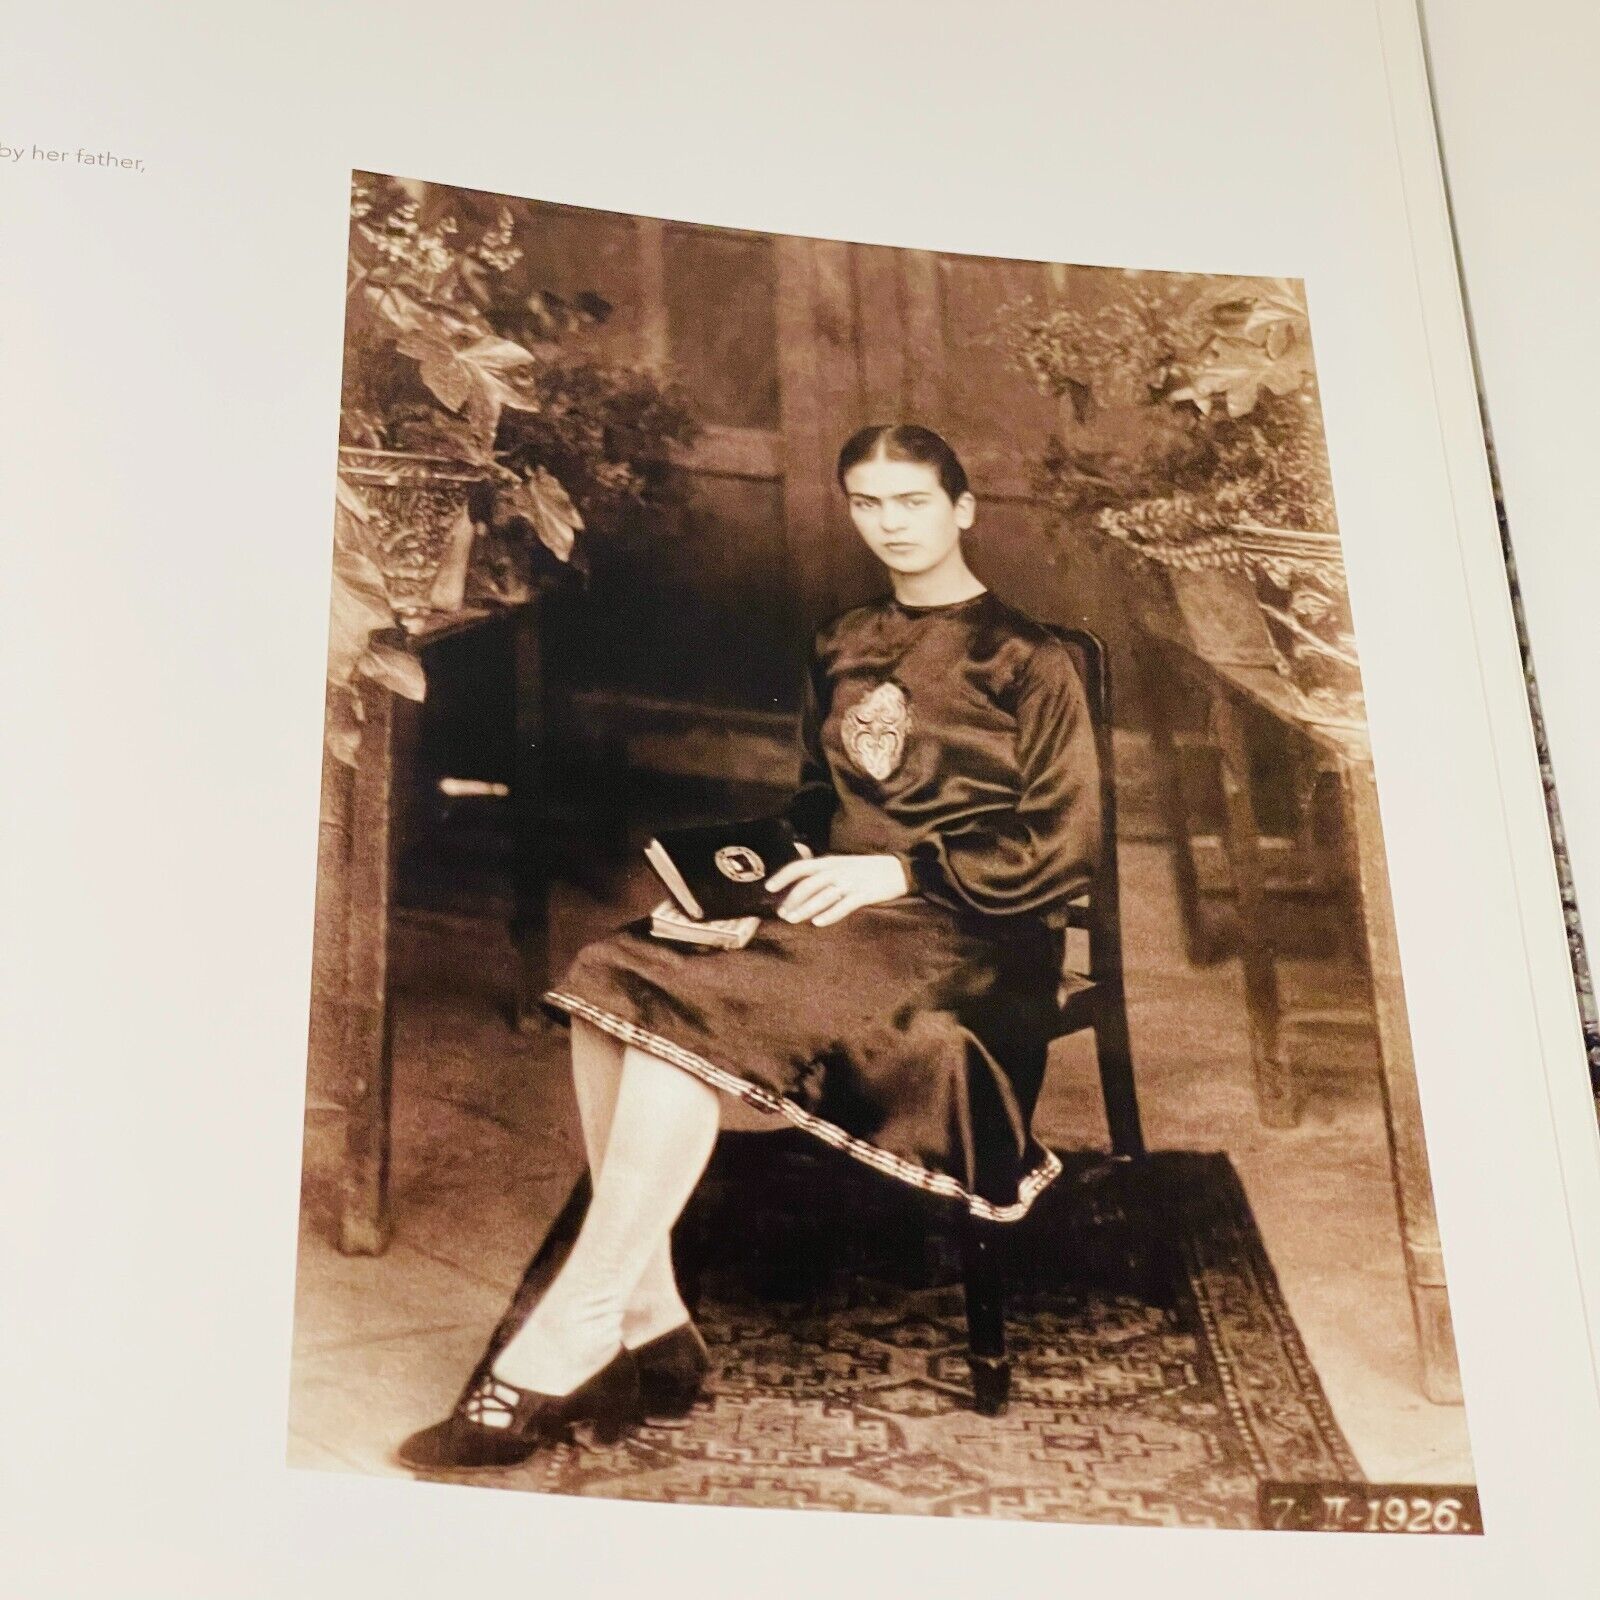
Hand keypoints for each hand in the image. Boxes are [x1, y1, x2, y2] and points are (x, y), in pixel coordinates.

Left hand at [766, 854, 909, 926]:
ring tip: (792, 920)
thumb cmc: (866, 869)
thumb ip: (822, 869)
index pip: (800, 867)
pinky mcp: (863, 895)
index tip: (768, 887)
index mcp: (830, 862)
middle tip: (781, 914)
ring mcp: (850, 883)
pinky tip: (817, 923)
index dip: (783, 876)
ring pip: (822, 897)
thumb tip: (799, 877)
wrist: (898, 869)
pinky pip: (843, 906)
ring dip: (804, 909)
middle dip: (791, 900)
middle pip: (808, 885)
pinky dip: (829, 915)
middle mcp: (837, 870)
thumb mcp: (841, 863)